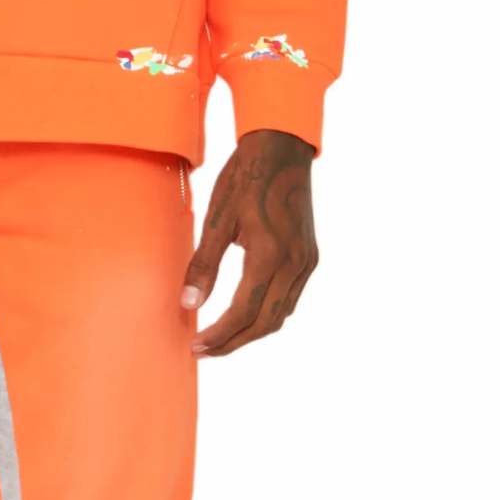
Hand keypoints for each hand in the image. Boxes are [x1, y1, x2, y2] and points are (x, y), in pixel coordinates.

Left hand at [181, 129, 318, 356]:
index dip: (219, 335)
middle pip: (266, 322)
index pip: (244, 312)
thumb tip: (189, 304)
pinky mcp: (310, 257)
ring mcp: (307, 261)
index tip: (197, 346)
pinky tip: (247, 314)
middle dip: (234, 342)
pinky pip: (291, 298)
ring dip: (252, 331)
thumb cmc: (245, 179)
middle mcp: (295, 263)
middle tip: (205, 350)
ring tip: (222, 338)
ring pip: (282, 314)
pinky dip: (269, 314)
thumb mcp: (217, 219)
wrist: (282, 149)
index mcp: (270, 254)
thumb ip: (204, 264)